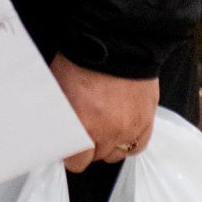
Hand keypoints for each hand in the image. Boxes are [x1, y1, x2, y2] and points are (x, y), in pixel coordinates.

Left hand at [52, 56, 158, 170]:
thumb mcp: (60, 89)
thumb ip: (59, 117)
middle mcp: (110, 130)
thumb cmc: (84, 58)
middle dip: (90, 145)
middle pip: (97, 158)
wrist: (115, 38)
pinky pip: (138, 144)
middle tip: (86, 127)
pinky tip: (122, 130)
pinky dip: (130, 141)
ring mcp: (131, 126)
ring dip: (110, 144)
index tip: (69, 145)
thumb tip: (54, 131)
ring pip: (118, 153)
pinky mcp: (147, 118)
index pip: (76, 162)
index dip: (71, 153)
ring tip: (104, 127)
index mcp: (84, 125)